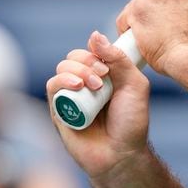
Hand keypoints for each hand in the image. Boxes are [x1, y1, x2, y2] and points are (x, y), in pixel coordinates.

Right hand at [46, 31, 149, 178]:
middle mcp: (86, 82)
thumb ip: (119, 59)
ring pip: (63, 68)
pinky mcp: (59, 109)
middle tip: (103, 76)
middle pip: (75, 56)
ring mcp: (72, 95)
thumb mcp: (135, 85)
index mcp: (105, 74)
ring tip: (94, 86)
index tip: (109, 64)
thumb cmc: (131, 121)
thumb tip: (95, 35)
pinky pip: (52, 86)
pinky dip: (63, 80)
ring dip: (78, 70)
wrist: (121, 153)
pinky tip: (77, 86)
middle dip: (88, 60)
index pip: (93, 50)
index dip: (98, 51)